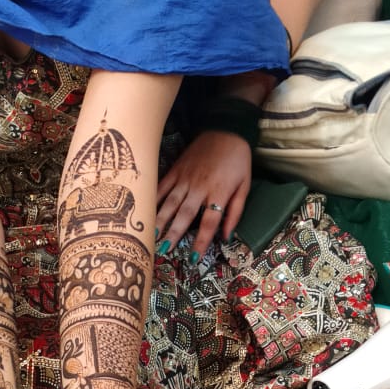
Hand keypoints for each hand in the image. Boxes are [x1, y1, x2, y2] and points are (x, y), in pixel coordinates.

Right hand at [155, 132, 252, 256]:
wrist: (226, 129)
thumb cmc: (237, 161)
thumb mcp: (244, 186)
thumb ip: (235, 212)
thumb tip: (226, 237)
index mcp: (219, 191)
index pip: (209, 222)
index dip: (201, 241)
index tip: (193, 259)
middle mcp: (200, 186)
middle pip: (185, 214)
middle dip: (174, 234)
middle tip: (164, 251)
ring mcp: (185, 177)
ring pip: (170, 202)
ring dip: (160, 220)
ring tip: (151, 236)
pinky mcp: (176, 169)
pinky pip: (162, 186)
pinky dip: (153, 199)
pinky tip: (145, 212)